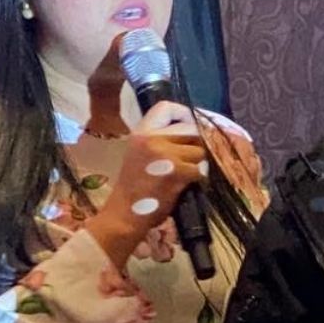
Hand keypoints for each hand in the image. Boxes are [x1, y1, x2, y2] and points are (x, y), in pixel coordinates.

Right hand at [83, 100, 206, 266]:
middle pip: (190, 131)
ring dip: (195, 165)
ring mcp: (165, 154)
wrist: (125, 214)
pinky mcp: (176, 171)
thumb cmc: (133, 188)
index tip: (188, 125)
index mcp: (141, 133)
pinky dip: (196, 180)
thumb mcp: (138, 155)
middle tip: (187, 161)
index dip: (182, 114)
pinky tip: (183, 187)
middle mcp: (152, 139)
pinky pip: (199, 170)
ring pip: (198, 151)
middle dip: (193, 146)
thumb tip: (189, 133)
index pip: (166, 108)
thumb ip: (158, 142)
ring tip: (182, 177)